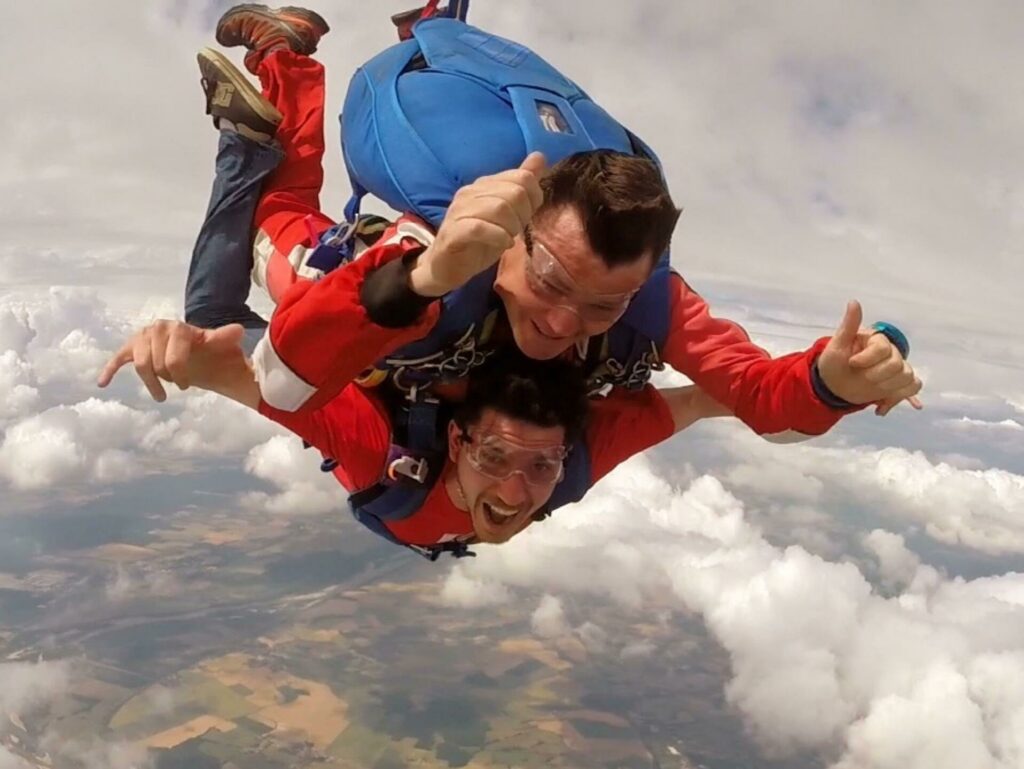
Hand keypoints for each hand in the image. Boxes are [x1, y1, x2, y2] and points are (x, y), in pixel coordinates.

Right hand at [97, 321, 248, 402]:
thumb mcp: (219, 346)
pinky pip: (118, 359)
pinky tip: (103, 383)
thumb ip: (224, 339)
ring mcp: (143, 337)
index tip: (185, 386)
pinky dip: (110, 370)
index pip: (171, 356)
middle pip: (154, 362)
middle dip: (167, 377)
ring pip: (139, 364)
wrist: (198, 352)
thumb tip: (238, 331)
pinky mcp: (132, 348)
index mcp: (178, 328)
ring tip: (161, 395)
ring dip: (150, 383)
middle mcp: (157, 328)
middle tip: (180, 384)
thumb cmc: (209, 350)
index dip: (178, 373)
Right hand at [409, 152, 545, 296]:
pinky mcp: (453, 232)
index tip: (527, 216)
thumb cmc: (479, 241)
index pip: (521, 177)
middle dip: (523, 214)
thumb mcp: (507, 213)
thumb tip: (539, 156)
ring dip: (512, 227)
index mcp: (484, 184)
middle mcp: (470, 192)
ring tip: (508, 238)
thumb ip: (521, 186)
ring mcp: (459, 211)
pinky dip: (498, 237)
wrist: (446, 267)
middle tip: (516, 230)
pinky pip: (480, 228)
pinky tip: (502, 244)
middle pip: (514, 192)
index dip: (533, 198)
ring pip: (499, 208)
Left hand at [817, 301, 923, 415]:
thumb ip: (848, 325)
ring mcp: (895, 369)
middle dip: (876, 376)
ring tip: (869, 389)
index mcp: (876, 340)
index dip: (868, 359)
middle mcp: (890, 352)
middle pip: (898, 365)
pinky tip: (880, 408)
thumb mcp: (836, 345)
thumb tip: (854, 302)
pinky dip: (897, 399)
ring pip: (907, 377)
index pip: (884, 348)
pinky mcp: (896, 384)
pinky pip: (912, 388)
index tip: (851, 363)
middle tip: (860, 378)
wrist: (832, 385)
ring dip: (887, 388)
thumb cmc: (833, 363)